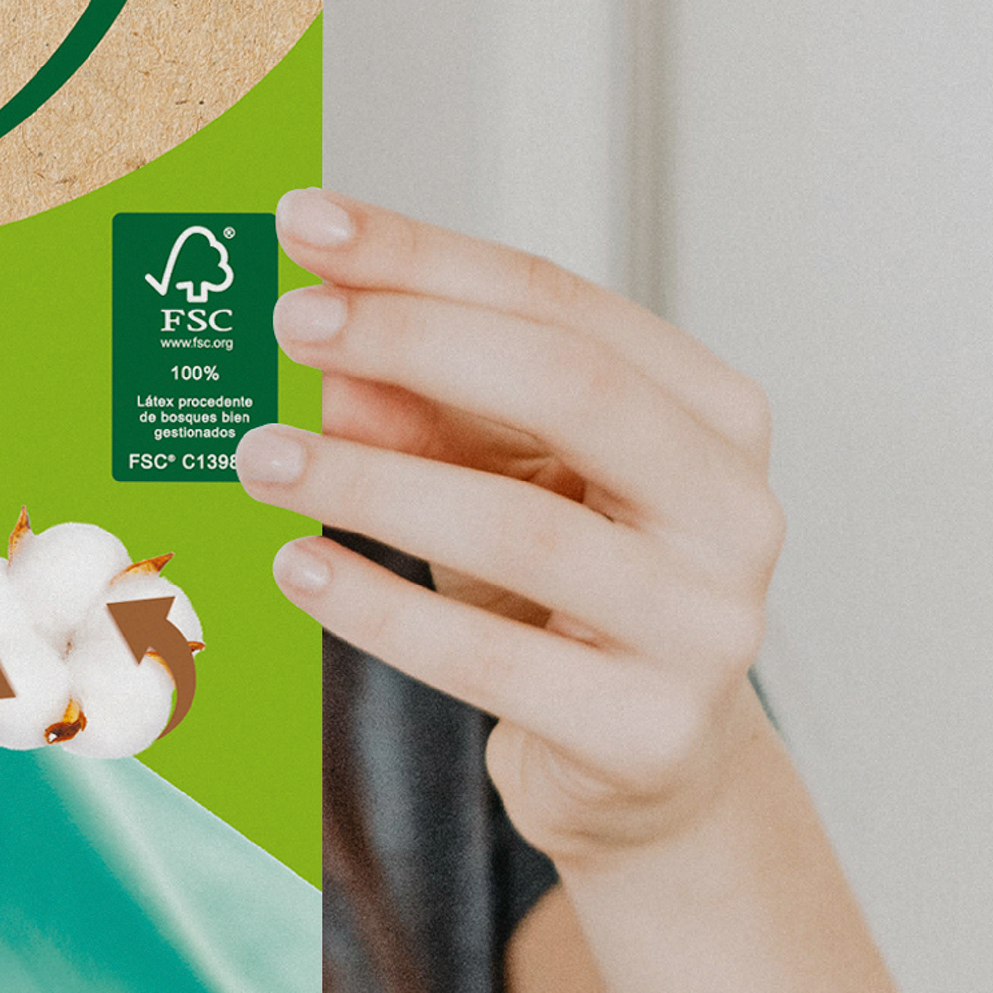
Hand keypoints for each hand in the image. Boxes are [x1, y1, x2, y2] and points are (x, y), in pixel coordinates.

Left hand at [237, 188, 785, 862]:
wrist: (653, 769)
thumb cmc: (569, 599)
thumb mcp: (501, 482)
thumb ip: (430, 411)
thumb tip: (327, 351)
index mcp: (713, 413)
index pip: (559, 303)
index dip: (425, 259)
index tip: (307, 223)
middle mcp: (732, 509)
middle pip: (571, 387)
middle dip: (414, 340)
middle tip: (291, 324)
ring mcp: (705, 626)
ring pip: (524, 529)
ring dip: (373, 481)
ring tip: (260, 456)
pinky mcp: (647, 732)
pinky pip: (491, 660)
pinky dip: (380, 609)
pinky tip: (297, 565)